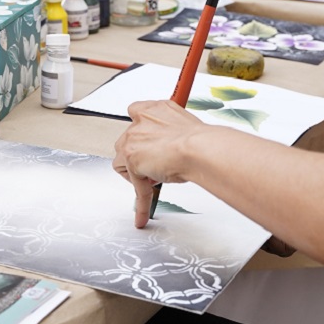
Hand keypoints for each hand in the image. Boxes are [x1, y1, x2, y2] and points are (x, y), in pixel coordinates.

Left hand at [113, 99, 203, 228]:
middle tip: (158, 166)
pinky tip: (142, 214)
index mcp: (155, 108)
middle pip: (127, 141)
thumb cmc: (200, 141)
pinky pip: (132, 185)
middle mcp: (141, 120)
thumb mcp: (185, 131)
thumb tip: (173, 151)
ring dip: (136, 172)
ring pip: (122, 160)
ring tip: (157, 179)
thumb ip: (171, 138)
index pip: (136, 114)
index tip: (149, 145)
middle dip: (139, 156)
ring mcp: (132, 138)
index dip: (142, 134)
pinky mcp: (130, 158)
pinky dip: (139, 201)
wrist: (199, 148)